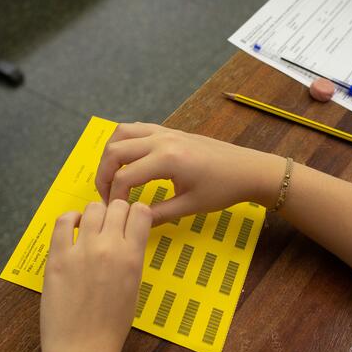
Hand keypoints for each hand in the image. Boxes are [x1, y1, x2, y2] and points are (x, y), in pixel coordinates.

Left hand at [40, 200, 151, 351]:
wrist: (83, 351)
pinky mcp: (58, 257)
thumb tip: (125, 238)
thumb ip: (131, 260)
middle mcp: (110, 248)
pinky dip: (71, 219)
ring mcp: (82, 251)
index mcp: (133, 258)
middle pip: (118, 206)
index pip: (142, 212)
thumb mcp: (133, 289)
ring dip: (94, 214)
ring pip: (92, 208)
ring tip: (90, 229)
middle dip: (116, 212)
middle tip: (109, 226)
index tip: (129, 223)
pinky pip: (64, 221)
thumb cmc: (111, 327)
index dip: (136, 214)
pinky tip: (73, 229)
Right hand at [95, 123, 283, 224]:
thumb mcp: (190, 206)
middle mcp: (162, 140)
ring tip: (112, 177)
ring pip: (121, 134)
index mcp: (167, 160)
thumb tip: (132, 222)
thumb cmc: (223, 189)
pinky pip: (136, 128)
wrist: (248, 169)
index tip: (116, 213)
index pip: (125, 178)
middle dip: (103, 175)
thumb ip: (157, 215)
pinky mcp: (170, 130)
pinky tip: (127, 160)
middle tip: (107, 196)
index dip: (114, 197)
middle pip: (115, 151)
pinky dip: (124, 142)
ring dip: (110, 154)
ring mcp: (165, 132)